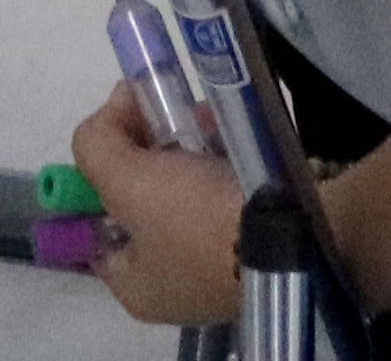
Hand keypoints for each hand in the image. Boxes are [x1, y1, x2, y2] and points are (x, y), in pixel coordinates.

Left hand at [66, 92, 248, 322]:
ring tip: (202, 114)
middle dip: (149, 148)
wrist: (295, 234)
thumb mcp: (124, 180)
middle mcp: (174, 281)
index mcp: (136, 286)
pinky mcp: (255, 237)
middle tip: (160, 111)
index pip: (95, 223)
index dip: (96, 173)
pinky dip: (222, 155)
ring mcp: (218, 262)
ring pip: (184, 187)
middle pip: (141, 198)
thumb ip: (95, 143)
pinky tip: (226, 129)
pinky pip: (223, 188)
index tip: (114, 130)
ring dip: (188, 144)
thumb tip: (116, 105)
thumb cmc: (196, 221)